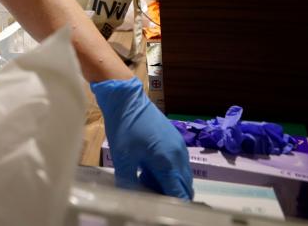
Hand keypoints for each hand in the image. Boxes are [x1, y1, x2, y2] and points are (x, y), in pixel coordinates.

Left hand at [92, 77, 193, 199]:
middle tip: (152, 198)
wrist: (126, 97)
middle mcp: (179, 155)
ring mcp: (179, 146)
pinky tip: (148, 170)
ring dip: (169, 184)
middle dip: (171, 196)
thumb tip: (130, 199)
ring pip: (181, 175)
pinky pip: (177, 163)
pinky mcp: (174, 140)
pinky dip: (168, 172)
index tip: (162, 211)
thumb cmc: (124, 126)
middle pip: (184, 186)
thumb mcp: (123, 157)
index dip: (173, 205)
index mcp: (169, 161)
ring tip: (146, 183)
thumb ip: (129, 181)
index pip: (180, 193)